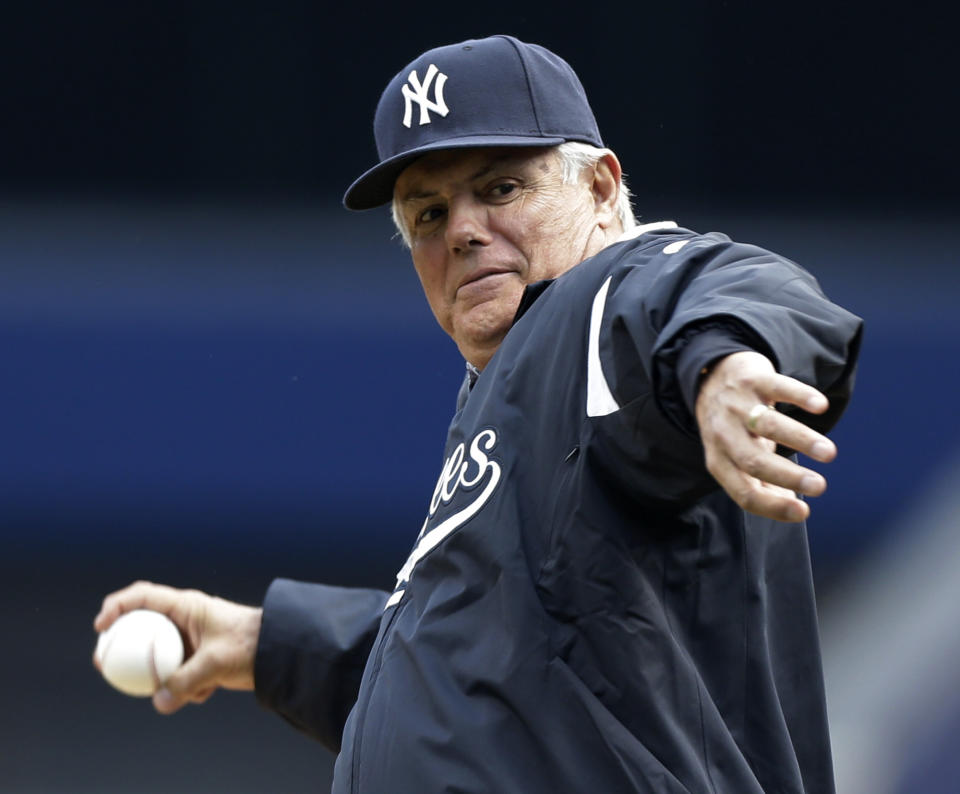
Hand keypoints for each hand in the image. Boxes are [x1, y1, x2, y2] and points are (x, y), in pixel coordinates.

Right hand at [93, 581, 261, 713]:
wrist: (279, 652)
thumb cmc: (251, 644)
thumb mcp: (217, 661)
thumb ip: (187, 681)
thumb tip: (160, 702)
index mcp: (186, 606)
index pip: (143, 596)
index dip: (116, 606)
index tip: (101, 627)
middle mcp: (184, 620)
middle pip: (140, 629)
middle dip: (123, 648)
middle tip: (104, 665)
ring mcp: (189, 640)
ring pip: (158, 659)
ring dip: (164, 679)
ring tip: (188, 689)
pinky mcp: (197, 660)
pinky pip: (178, 676)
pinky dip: (189, 688)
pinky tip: (212, 690)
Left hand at [695, 351, 836, 521]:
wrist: (712, 379)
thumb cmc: (735, 428)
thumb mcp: (739, 458)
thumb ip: (763, 485)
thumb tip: (795, 511)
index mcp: (719, 461)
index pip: (742, 492)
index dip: (771, 506)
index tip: (804, 513)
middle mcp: (723, 434)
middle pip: (752, 461)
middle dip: (788, 476)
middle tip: (820, 486)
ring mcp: (737, 405)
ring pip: (767, 425)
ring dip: (800, 439)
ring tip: (828, 453)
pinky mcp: (752, 379)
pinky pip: (776, 387)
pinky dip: (799, 395)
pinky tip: (820, 407)